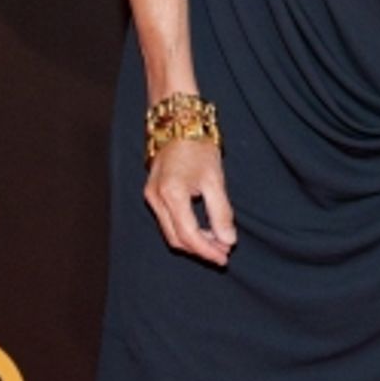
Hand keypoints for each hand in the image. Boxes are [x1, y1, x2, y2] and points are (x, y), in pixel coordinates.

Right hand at [144, 137, 237, 266]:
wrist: (179, 124)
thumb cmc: (198, 147)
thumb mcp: (215, 180)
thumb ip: (221, 212)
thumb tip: (228, 240)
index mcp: (172, 194)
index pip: (189, 234)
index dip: (207, 250)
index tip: (224, 256)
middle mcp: (156, 198)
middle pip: (176, 239)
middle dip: (201, 250)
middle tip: (223, 253)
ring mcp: (151, 196)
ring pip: (170, 233)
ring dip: (193, 242)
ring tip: (217, 243)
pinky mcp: (152, 194)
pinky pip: (167, 222)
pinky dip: (185, 230)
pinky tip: (203, 230)